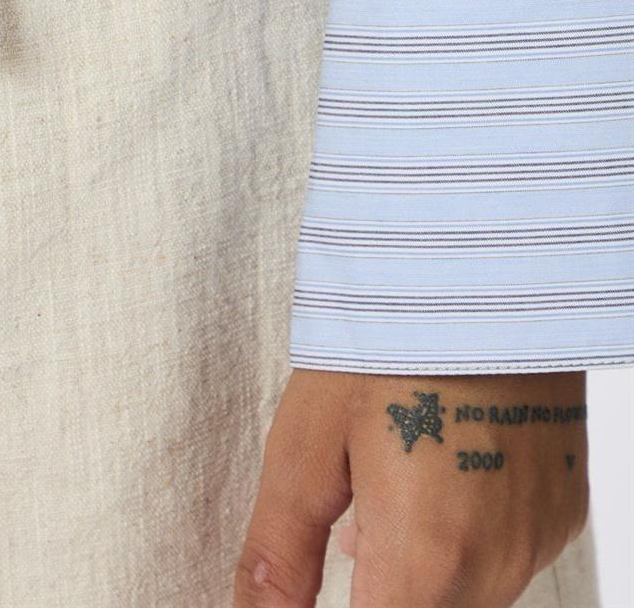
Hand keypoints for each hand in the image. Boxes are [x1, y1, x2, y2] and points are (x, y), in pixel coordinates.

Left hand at [232, 369, 589, 606]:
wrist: (482, 269)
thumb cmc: (383, 342)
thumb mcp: (305, 443)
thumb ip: (281, 551)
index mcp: (425, 559)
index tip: (327, 565)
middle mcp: (495, 567)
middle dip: (379, 595)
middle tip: (346, 527)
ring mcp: (537, 541)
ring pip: (465, 598)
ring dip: (418, 572)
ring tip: (379, 496)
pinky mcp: (562, 510)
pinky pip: (505, 560)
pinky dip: (463, 544)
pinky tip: (429, 482)